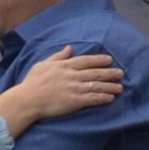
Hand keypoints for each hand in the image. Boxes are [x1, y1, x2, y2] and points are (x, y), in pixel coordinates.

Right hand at [0, 46, 123, 137]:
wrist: (28, 99)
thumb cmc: (32, 82)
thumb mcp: (43, 64)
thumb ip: (58, 56)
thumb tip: (69, 48)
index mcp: (65, 66)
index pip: (86, 61)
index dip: (99, 60)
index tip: (109, 60)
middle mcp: (72, 76)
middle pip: (95, 73)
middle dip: (109, 73)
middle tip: (121, 73)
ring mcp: (74, 88)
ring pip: (96, 85)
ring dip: (109, 86)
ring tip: (120, 87)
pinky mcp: (74, 102)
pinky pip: (92, 99)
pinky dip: (102, 98)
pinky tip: (110, 98)